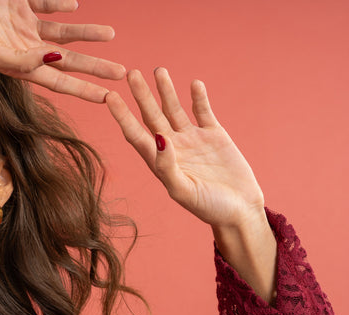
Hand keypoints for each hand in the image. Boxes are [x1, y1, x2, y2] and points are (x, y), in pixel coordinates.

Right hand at [0, 0, 125, 101]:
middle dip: (94, 66)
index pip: (59, 81)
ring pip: (63, 31)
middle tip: (122, 72)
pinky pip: (46, 2)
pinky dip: (60, 3)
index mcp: (20, 65)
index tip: (108, 97)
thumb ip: (20, 61)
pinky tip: (74, 5)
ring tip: (109, 34)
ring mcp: (24, 24)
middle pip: (68, 60)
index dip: (84, 89)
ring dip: (86, 33)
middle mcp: (26, 47)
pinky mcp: (20, 2)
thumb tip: (52, 62)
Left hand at [106, 68, 277, 301]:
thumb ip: (167, 166)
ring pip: (174, 109)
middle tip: (130, 73)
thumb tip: (159, 138)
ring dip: (166, 91)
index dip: (122, 115)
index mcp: (159, 161)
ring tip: (158, 70)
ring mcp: (193, 139)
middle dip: (141, 95)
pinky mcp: (215, 135)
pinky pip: (203, 111)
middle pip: (152, 116)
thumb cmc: (209, 208)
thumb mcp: (183, 191)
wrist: (240, 211)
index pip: (135, 133)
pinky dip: (198, 98)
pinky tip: (194, 84)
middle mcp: (172, 147)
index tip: (109, 96)